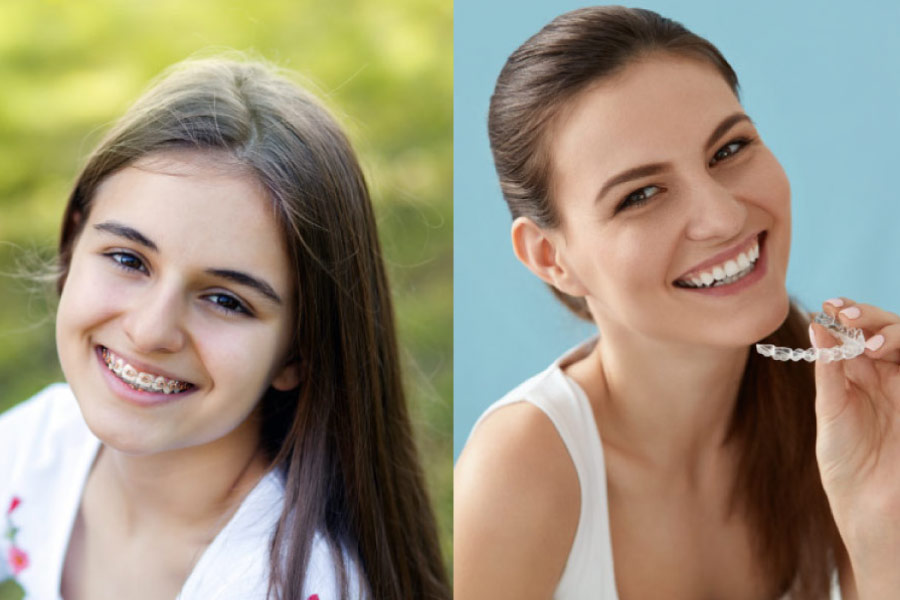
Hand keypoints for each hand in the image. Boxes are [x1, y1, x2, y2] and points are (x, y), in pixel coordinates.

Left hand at [811, 298, 899, 596]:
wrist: (872, 513)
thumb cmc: (847, 468)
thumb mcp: (831, 414)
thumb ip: (830, 373)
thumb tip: (818, 327)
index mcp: (857, 378)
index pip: (857, 334)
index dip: (846, 316)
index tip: (828, 305)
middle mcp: (885, 378)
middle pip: (886, 332)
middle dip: (869, 316)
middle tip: (846, 313)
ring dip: (892, 332)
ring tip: (870, 342)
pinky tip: (885, 355)